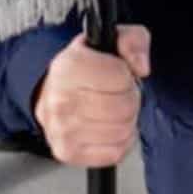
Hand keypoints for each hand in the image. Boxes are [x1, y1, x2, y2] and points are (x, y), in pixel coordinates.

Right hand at [33, 25, 151, 167]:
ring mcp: (62, 129)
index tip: (119, 74)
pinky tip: (109, 127)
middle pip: (124, 107)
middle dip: (130, 99)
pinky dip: (119, 141)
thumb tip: (141, 66)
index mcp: (69, 66)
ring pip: (121, 131)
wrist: (52, 92)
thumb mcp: (110, 40)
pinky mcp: (68, 152)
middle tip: (119, 94)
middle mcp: (60, 99)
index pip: (120, 77)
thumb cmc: (84, 68)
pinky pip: (114, 153)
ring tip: (113, 109)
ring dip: (127, 121)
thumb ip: (133, 41)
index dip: (127, 75)